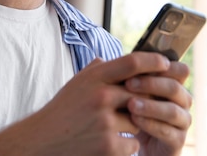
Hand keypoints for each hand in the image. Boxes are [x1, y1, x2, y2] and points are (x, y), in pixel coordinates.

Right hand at [0, 52, 171, 154]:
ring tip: (109, 129)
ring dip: (132, 127)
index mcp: (94, 78)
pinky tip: (107, 144)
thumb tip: (117, 60)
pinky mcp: (109, 146)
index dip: (153, 60)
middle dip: (144, 102)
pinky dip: (126, 147)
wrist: (40, 142)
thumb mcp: (76, 84)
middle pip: (142, 93)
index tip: (166, 63)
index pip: (132, 62)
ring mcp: (106, 122)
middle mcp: (101, 96)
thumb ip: (97, 70)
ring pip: (139, 121)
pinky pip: (133, 144)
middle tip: (138, 107)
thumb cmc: (61, 112)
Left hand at [124, 54, 192, 155]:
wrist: (132, 142)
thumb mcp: (130, 92)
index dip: (160, 67)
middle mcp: (183, 101)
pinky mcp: (178, 140)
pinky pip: (168, 131)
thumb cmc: (131, 111)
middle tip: (128, 83)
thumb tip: (103, 59)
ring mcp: (182, 121)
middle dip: (151, 84)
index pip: (179, 70)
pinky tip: (134, 120)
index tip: (135, 66)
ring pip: (172, 110)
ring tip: (130, 104)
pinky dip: (151, 124)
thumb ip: (127, 76)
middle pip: (175, 87)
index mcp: (175, 84)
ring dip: (150, 105)